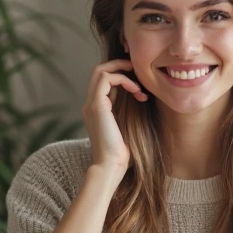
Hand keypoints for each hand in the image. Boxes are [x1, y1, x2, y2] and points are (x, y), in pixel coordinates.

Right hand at [83, 59, 147, 173]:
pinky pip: (107, 78)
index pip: (104, 82)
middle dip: (120, 67)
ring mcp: (91, 104)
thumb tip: (141, 97)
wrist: (111, 165)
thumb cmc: (123, 152)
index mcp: (97, 109)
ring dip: (123, 72)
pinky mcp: (97, 105)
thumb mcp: (127, 126)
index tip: (140, 85)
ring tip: (139, 86)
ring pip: (100, 71)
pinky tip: (137, 92)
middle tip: (139, 74)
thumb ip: (128, 112)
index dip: (122, 76)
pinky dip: (124, 80)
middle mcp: (91, 104)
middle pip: (99, 71)